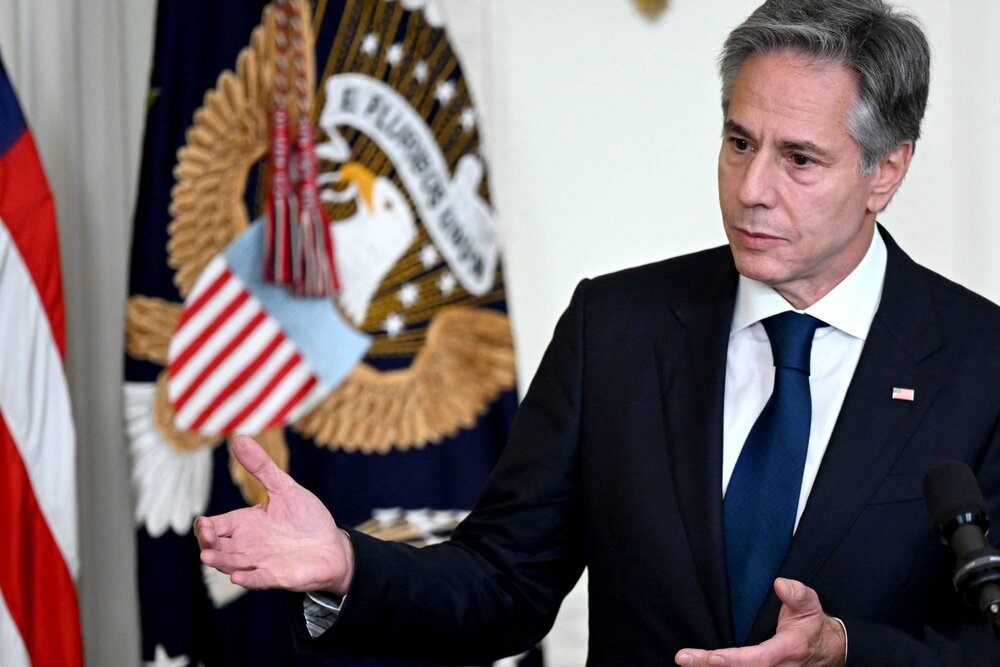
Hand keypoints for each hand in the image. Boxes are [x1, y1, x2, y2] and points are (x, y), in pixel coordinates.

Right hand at [194, 435, 354, 594]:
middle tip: (206, 537)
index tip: (204, 524)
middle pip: (217, 548)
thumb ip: (262, 467)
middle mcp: (247, 545)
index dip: (205, 527)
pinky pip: (258, 580)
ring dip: (221, 562)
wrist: (332, 545)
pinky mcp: (277, 577)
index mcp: (244, 524)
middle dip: (208, 544)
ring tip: (208, 558)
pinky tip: (238, 578)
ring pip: (232, 565)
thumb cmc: (305, 518)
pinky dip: (248, 580)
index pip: (214, 527)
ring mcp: (260, 563)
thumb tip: (239, 438)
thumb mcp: (285, 488)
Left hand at [675, 578, 845, 665]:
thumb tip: (780, 584)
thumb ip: (796, 594)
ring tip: (686, 662)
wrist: (830, 649)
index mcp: (787, 650)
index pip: (758, 659)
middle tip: (683, 658)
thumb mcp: (809, 604)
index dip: (734, 660)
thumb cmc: (813, 625)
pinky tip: (701, 666)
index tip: (711, 657)